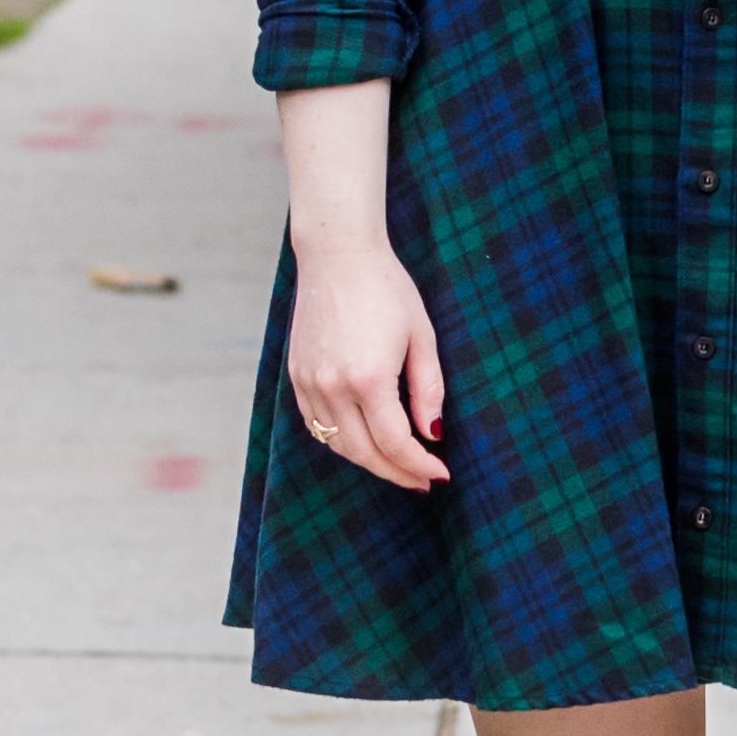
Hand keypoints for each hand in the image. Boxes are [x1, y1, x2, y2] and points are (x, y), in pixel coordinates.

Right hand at [286, 241, 449, 490]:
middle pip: (364, 453)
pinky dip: (340, 440)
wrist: (337, 255)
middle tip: (421, 480)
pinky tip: (363, 439)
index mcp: (368, 379)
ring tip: (395, 463)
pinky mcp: (296, 375)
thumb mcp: (421, 336)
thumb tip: (432, 433)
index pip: (395, 443)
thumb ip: (428, 389)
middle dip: (396, 472)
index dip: (419, 465)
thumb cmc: (387, 289)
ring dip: (368, 460)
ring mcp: (309, 382)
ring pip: (337, 444)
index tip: (440, 474)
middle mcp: (333, 387)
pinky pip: (316, 424)